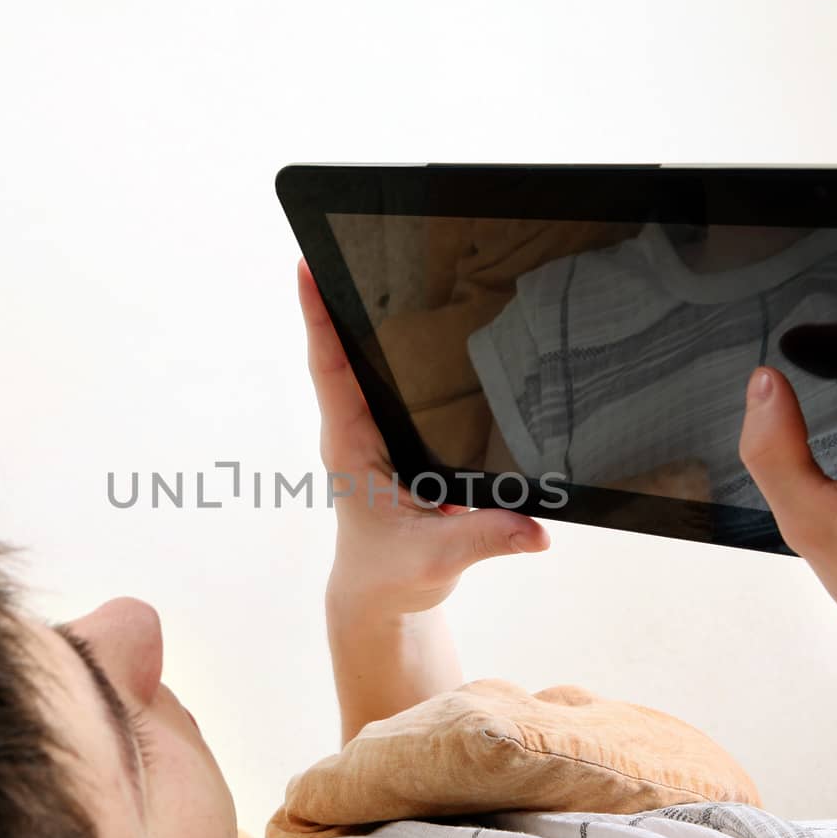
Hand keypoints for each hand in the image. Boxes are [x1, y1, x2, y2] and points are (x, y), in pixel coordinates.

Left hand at [297, 260, 549, 616]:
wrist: (382, 599)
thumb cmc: (393, 576)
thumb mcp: (437, 559)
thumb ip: (482, 537)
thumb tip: (532, 528)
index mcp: (352, 447)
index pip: (331, 370)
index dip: (318, 318)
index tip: (304, 268)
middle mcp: (356, 430)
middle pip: (341, 350)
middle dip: (336, 295)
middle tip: (337, 238)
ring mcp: (373, 432)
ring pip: (363, 363)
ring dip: (362, 316)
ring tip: (368, 258)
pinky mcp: (395, 439)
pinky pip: (387, 382)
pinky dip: (393, 347)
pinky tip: (414, 314)